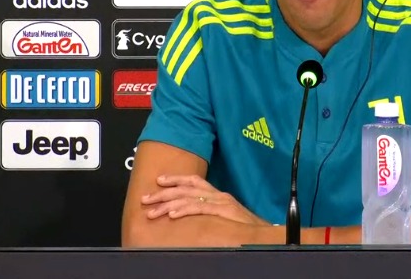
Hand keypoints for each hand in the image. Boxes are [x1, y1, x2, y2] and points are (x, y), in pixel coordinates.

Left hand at [141, 174, 270, 225]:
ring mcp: (221, 201)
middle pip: (186, 188)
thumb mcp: (225, 215)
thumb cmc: (244, 227)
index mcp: (217, 194)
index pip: (193, 180)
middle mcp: (218, 194)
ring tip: (152, 211)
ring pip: (188, 197)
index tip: (158, 180)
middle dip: (163, 192)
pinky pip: (200, 208)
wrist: (264, 231)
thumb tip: (190, 213)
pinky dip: (184, 210)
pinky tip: (172, 214)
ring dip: (167, 204)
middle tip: (146, 198)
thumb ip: (210, 211)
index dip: (175, 178)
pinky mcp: (223, 211)